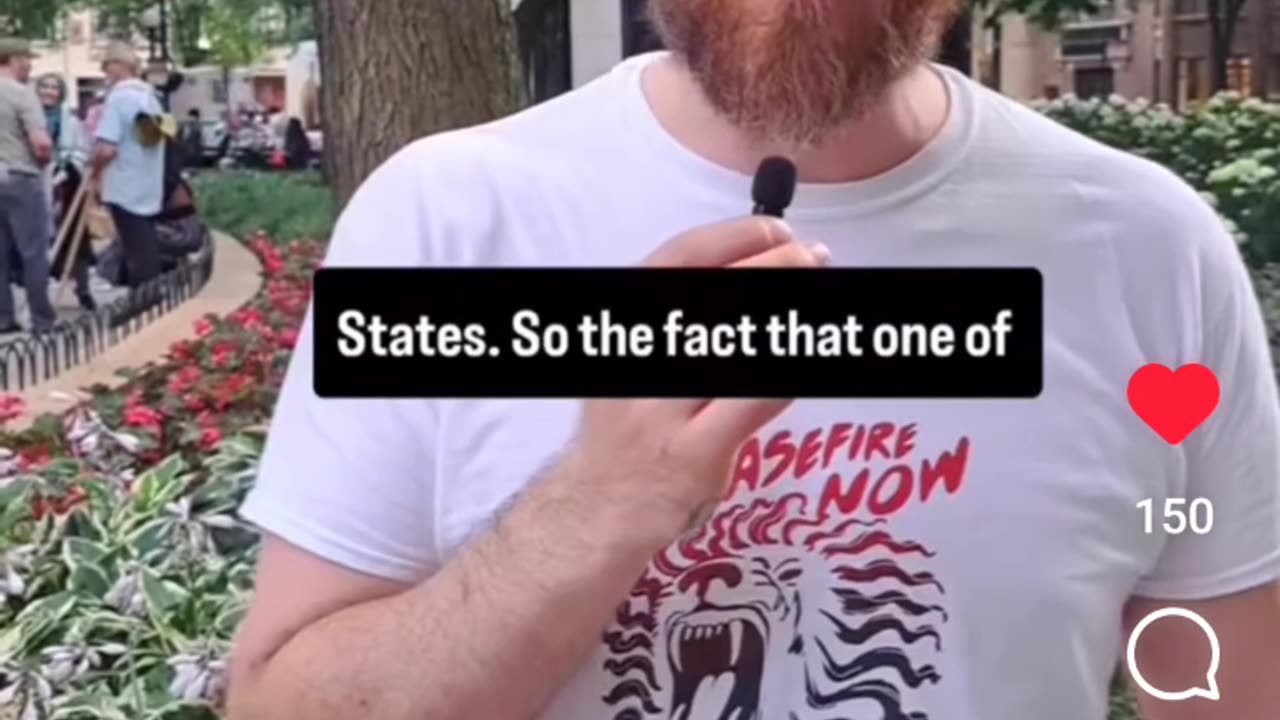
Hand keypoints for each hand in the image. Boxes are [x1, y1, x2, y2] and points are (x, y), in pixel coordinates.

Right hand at [556, 217, 828, 549]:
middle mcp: (639, 358)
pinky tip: (808, 362)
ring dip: (793, 317)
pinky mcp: (694, 453)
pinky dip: (791, 373)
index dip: (737, 236)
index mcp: (624, 323)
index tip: (778, 232)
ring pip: (741, 344)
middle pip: (718, 293)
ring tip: (821, 305)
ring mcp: (664, 408)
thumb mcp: (638, 355)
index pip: (680, 258)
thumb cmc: (630, 424)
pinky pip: (757, 399)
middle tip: (814, 260)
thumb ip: (683, 314)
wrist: (598, 506)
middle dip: (778, 268)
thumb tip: (760, 266)